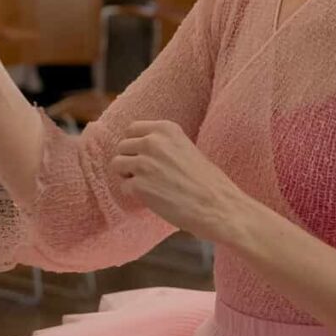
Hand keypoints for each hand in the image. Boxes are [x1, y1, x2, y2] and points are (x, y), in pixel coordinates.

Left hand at [104, 120, 254, 242]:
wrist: (218, 206)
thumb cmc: (207, 182)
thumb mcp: (185, 149)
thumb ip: (163, 144)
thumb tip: (138, 147)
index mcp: (166, 129)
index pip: (132, 129)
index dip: (136, 144)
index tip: (145, 156)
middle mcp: (152, 141)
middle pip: (122, 146)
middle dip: (130, 160)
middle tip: (147, 175)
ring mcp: (143, 163)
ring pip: (117, 164)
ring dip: (128, 176)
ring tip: (148, 185)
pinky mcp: (138, 185)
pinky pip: (124, 186)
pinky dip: (134, 194)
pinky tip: (152, 198)